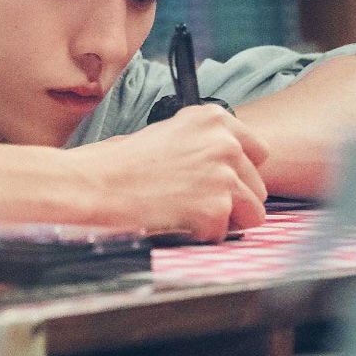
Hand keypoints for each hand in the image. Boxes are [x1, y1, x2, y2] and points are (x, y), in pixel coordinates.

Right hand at [77, 104, 269, 241]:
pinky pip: (224, 235)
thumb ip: (205, 145)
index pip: (258, 152)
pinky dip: (201, 235)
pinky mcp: (215, 208)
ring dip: (223, 220)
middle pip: (258, 187)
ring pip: (252, 214)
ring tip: (186, 213)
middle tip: (194, 202)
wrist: (96, 184)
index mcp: (213, 119)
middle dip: (233, 201)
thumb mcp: (170, 134)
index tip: (217, 179)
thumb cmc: (121, 162)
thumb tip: (229, 168)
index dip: (239, 172)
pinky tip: (175, 221)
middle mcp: (225, 142)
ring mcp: (223, 175)